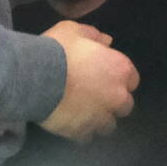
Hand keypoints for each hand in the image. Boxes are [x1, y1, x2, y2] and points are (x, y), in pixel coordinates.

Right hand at [39, 22, 138, 141]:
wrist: (34, 77)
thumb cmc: (57, 49)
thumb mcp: (73, 30)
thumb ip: (93, 36)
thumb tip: (107, 41)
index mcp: (119, 69)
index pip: (132, 79)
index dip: (118, 77)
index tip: (105, 75)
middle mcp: (116, 97)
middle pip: (124, 106)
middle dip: (112, 101)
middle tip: (93, 93)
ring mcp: (100, 118)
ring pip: (108, 125)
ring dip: (98, 118)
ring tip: (81, 110)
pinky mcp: (82, 132)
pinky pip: (87, 135)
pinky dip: (81, 129)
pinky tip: (69, 119)